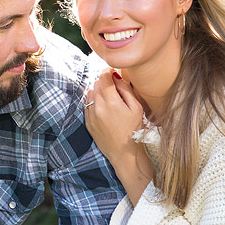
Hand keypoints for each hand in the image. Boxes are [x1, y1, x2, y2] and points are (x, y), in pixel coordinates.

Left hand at [84, 71, 152, 203]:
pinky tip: (104, 108)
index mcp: (111, 103)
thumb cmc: (134, 130)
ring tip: (109, 98)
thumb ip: (125, 89)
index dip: (108, 71)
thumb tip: (116, 76)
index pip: (104, 78)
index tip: (113, 71)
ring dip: (98, 91)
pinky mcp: (88, 123)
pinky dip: (94, 102)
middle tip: (114, 87)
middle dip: (104, 82)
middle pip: (97, 84)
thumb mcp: (136, 108)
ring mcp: (91, 116)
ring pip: (90, 94)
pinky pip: (87, 105)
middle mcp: (98, 108)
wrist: (124, 154)